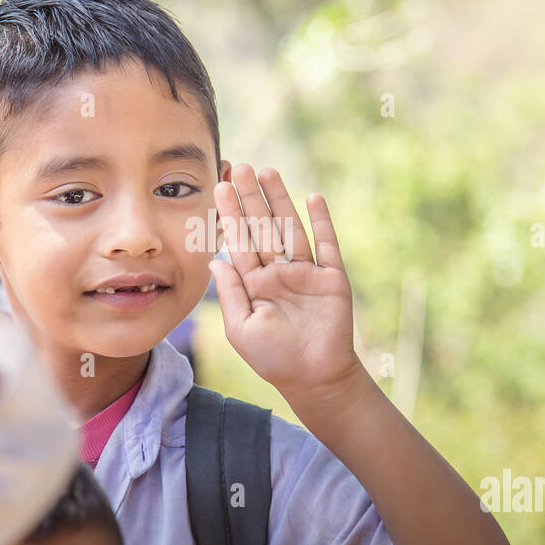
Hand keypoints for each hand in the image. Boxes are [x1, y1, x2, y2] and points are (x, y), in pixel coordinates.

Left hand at [209, 164, 363, 403]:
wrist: (315, 378)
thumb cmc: (274, 359)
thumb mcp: (241, 328)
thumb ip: (229, 293)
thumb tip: (214, 260)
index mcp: (254, 284)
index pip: (239, 241)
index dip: (229, 214)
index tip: (219, 186)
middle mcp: (278, 273)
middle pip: (262, 227)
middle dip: (250, 198)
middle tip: (240, 165)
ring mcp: (305, 273)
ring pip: (290, 228)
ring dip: (280, 200)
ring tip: (268, 171)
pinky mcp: (331, 277)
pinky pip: (326, 244)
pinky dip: (321, 221)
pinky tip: (312, 197)